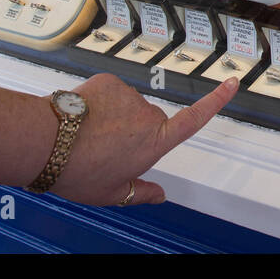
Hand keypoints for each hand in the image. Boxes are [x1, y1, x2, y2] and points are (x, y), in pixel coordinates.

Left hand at [48, 73, 238, 206]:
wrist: (47, 142)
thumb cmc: (79, 170)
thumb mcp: (112, 193)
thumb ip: (141, 193)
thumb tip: (159, 196)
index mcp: (155, 142)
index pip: (195, 119)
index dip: (217, 100)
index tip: (232, 83)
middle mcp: (147, 116)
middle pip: (148, 121)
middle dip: (133, 132)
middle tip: (105, 149)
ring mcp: (128, 96)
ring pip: (126, 106)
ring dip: (113, 117)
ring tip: (88, 135)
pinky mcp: (108, 82)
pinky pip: (109, 92)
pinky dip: (98, 103)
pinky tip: (82, 118)